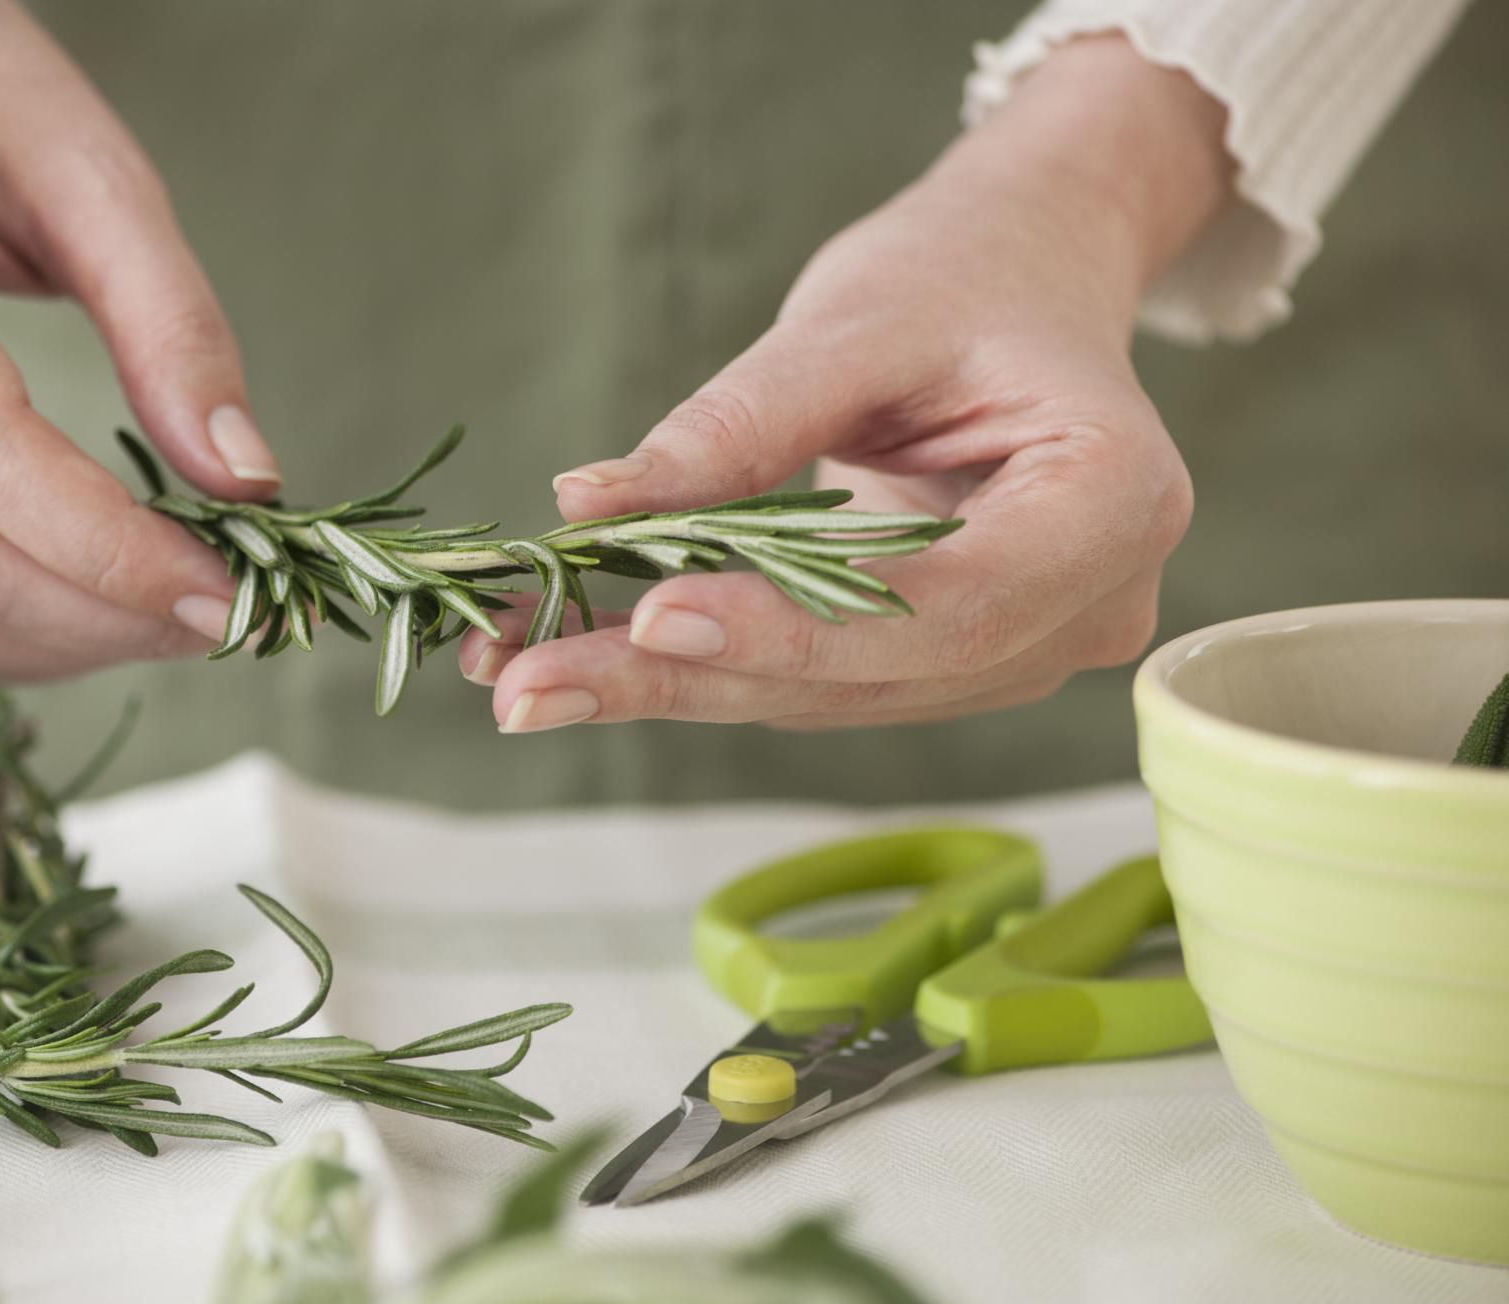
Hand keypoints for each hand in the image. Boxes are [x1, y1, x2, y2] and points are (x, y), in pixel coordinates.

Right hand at [0, 0, 273, 677]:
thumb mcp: (97, 173)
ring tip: (173, 616)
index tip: (227, 588)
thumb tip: (245, 484)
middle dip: (103, 615)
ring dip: (62, 644)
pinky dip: (8, 635)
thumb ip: (175, 325)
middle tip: (225, 615)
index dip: (107, 547)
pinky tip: (95, 605)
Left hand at [462, 38, 1231, 733]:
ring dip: (669, 689)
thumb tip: (595, 506)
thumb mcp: (856, 318)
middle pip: (877, 675)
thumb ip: (742, 423)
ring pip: (828, 698)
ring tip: (519, 674)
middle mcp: (1086, 607)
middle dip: (691, 678)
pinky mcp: (948, 662)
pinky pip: (814, 681)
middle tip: (524, 683)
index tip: (654, 617)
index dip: (798, 628)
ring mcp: (1022, 648)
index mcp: (1115, 504)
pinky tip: (576, 658)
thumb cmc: (961, 275)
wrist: (1019, 276)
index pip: (950, 604)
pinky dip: (696, 669)